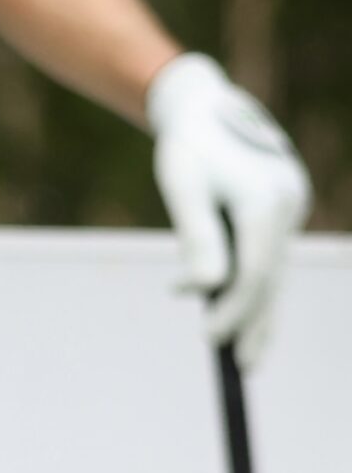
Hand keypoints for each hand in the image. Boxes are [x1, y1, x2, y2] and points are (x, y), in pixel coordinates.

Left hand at [148, 53, 311, 367]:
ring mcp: (290, 210)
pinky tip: (248, 313)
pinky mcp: (282, 212)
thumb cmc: (188, 144)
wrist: (206, 105)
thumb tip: (204, 290)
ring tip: (246, 355)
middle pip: (270, 279)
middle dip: (254, 323)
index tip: (209, 339)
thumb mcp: (183, 185)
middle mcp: (287, 209)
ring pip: (275, 271)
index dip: (233, 310)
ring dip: (260, 311)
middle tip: (240, 367)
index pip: (253, 274)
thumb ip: (197, 236)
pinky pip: (272, 257)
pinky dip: (260, 286)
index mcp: (265, 203)